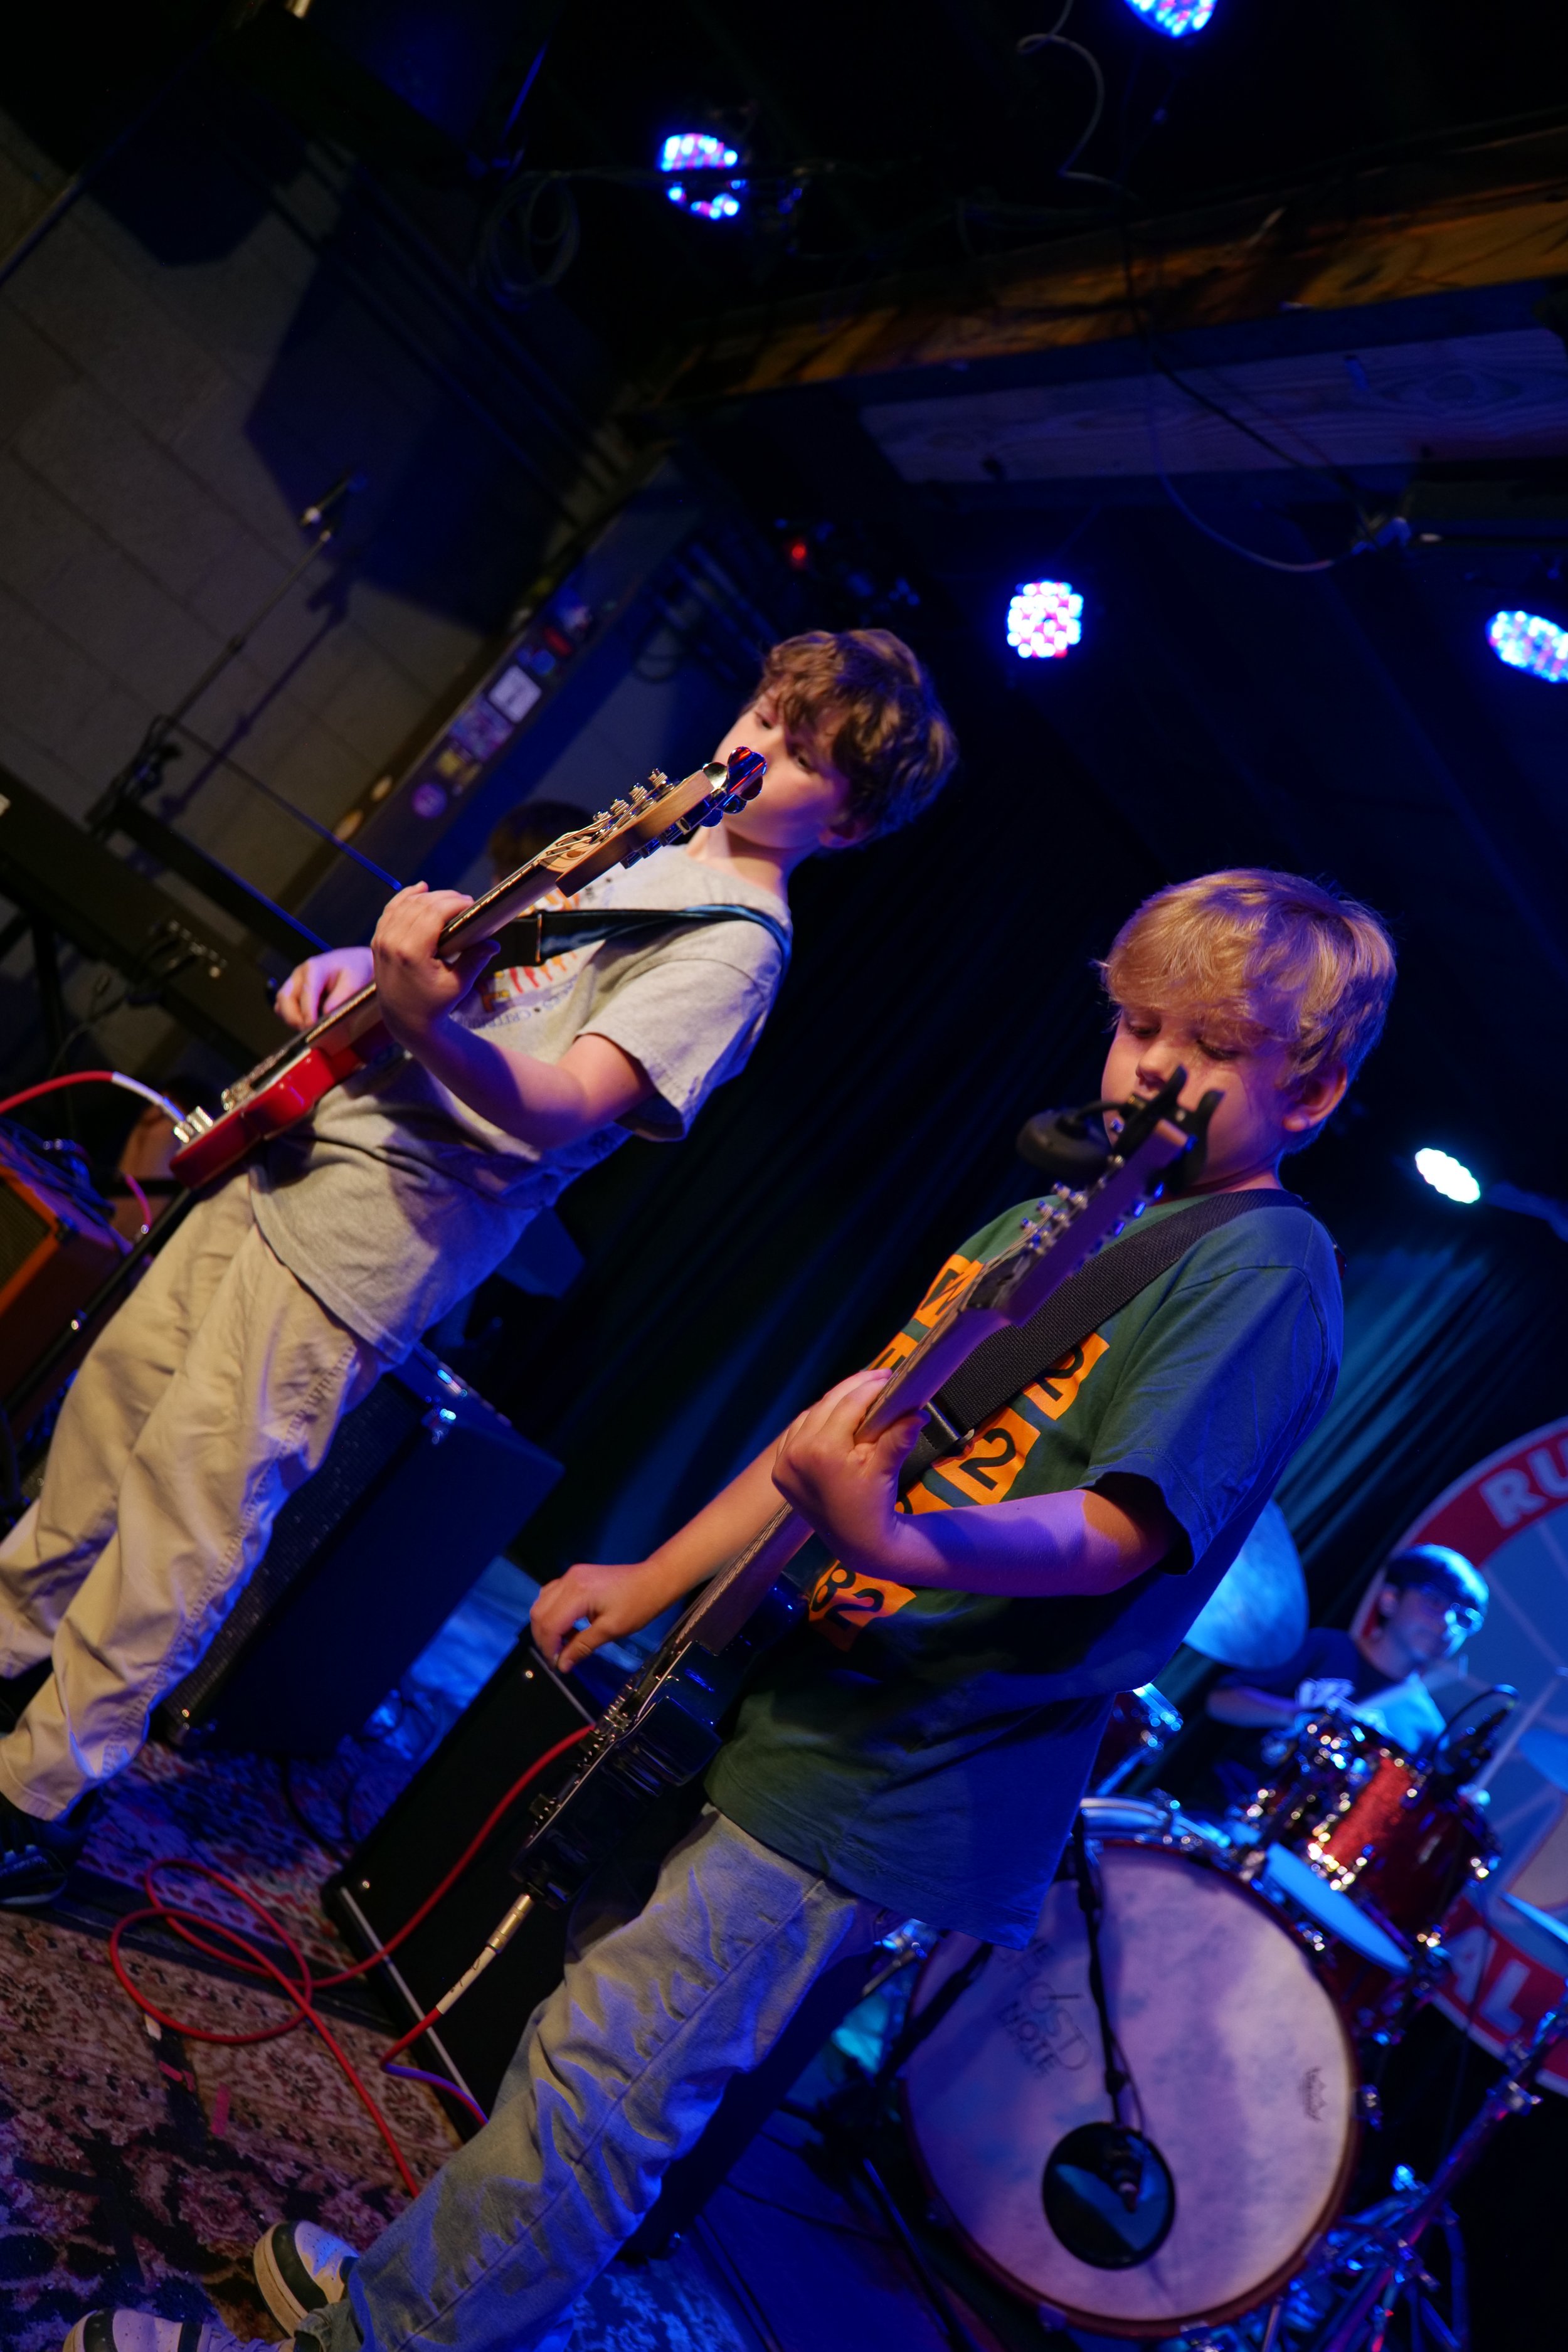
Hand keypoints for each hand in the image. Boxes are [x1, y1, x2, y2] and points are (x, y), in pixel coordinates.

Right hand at [275, 946, 373, 1030]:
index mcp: (314, 968)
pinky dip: (292, 1017)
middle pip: (285, 997)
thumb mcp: (353, 982)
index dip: (307, 1010)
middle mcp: (300, 974)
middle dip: (293, 1017)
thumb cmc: (354, 970)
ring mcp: (295, 983)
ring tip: (308, 1029)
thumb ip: (340, 997)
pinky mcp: (294, 992)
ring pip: (282, 1004)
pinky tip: (307, 1023)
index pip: (306, 991)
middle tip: (307, 1031)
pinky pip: (285, 1007)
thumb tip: (327, 1014)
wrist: (354, 963)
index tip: (310, 1025)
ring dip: (291, 1018)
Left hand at [370, 883, 498, 1044]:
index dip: (455, 903)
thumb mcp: (457, 986)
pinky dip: (405, 897)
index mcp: (411, 953)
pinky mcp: (378, 940)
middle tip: (465, 903)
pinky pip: (391, 910)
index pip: (434, 912)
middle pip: (421, 904)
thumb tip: (494, 943)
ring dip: (428, 896)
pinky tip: (420, 889)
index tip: (472, 904)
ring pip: (405, 903)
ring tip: (449, 899)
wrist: (404, 1019)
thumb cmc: (434, 1005)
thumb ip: (474, 961)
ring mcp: (382, 940)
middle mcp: (392, 942)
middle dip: (446, 898)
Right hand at [531, 1558, 674, 1672]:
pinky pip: (553, 1595)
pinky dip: (553, 1613)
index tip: (556, 1665)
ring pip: (542, 1602)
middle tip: (557, 1657)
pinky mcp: (576, 1576)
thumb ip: (582, 1646)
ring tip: (564, 1644)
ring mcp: (571, 1575)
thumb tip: (561, 1665)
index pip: (549, 1624)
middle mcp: (569, 1580)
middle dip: (543, 1638)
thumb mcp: (611, 1630)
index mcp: (577, 1592)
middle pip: (539, 1612)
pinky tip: (568, 1627)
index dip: (548, 1647)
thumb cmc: (638, 1605)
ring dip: (547, 1626)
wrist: (655, 1580)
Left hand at [771, 1369, 924, 1572]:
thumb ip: (898, 1437)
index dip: (870, 1387)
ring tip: (859, 1393)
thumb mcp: (886, 1468)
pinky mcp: (780, 1470)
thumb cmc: (874, 1504)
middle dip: (853, 1389)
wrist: (857, 1541)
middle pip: (827, 1405)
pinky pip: (796, 1433)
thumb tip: (919, 1412)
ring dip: (833, 1403)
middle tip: (877, 1377)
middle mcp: (797, 1453)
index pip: (848, 1406)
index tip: (888, 1377)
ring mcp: (785, 1462)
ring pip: (810, 1416)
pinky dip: (814, 1422)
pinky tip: (833, 1416)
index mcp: (823, 1451)